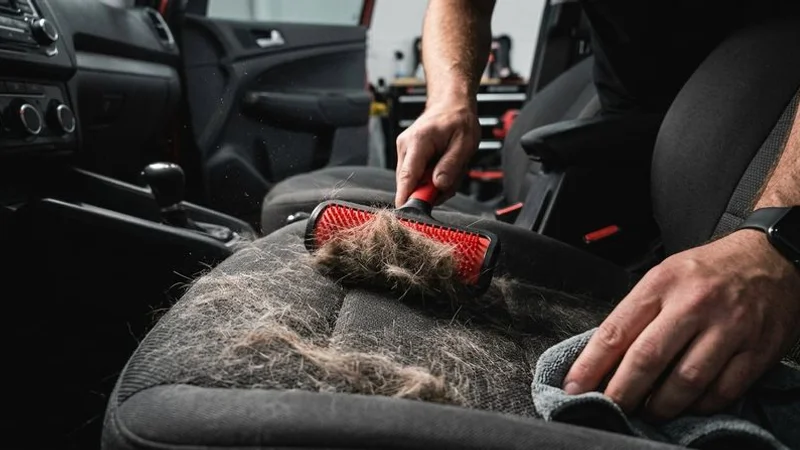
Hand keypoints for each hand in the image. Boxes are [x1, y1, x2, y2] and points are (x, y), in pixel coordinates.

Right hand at [395, 102, 479, 206]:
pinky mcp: (407, 156)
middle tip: (451, 182)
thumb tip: (438, 186)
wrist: (450, 105)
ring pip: (413, 182)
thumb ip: (451, 166)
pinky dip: (430, 179)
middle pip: (409, 183)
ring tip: (449, 169)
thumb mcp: (465, 143)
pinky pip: (416, 177)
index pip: (408, 176)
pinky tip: (441, 168)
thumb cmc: (459, 120)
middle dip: (429, 191)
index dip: (407, 197)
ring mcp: (404, 152)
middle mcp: (405, 147)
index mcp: (418, 141)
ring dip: (432, 184)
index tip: (410, 214)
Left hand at [563, 229, 799, 420]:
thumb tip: (601, 356)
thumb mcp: (664, 276)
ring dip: (661, 405)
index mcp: (662, 283)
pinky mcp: (757, 349)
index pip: (616, 331)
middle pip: (647, 359)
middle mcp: (694, 304)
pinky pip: (722, 390)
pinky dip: (700, 405)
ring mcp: (729, 327)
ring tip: (648, 411)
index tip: (574, 387)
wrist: (771, 258)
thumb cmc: (708, 271)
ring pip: (685, 380)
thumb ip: (636, 313)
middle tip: (610, 408)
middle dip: (622, 392)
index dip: (590, 365)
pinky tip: (688, 405)